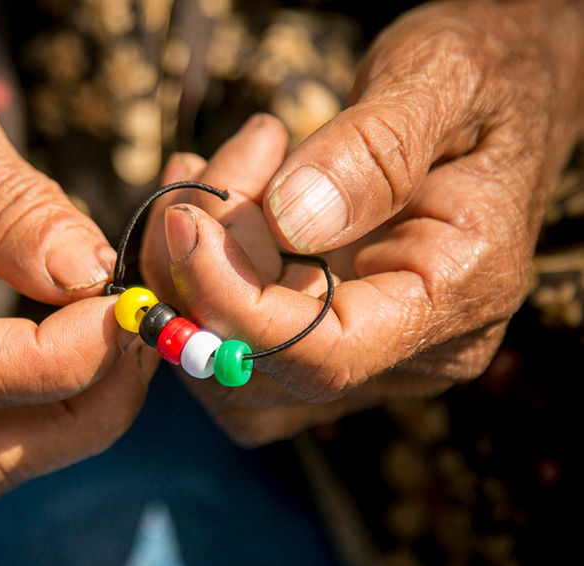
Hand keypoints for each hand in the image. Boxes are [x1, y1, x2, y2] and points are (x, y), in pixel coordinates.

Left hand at [141, 0, 583, 445]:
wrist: (501, 92)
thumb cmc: (485, 78)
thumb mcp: (442, 81)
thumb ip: (374, 152)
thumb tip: (290, 222)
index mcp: (458, 294)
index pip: (326, 351)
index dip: (235, 302)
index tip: (184, 223)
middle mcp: (414, 349)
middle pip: (262, 367)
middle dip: (201, 272)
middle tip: (203, 172)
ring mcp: (368, 349)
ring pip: (233, 366)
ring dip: (188, 275)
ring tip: (205, 176)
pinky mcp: (329, 331)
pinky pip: (238, 338)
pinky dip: (198, 278)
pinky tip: (204, 205)